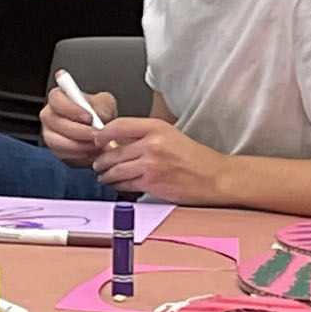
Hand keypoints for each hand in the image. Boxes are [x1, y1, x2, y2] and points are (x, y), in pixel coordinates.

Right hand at [40, 83, 117, 166]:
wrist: (101, 131)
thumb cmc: (99, 113)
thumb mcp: (106, 104)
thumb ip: (101, 107)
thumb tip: (98, 116)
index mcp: (58, 97)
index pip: (56, 99)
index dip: (71, 109)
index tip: (89, 117)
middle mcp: (49, 115)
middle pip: (55, 123)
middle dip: (77, 131)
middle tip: (95, 134)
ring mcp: (49, 134)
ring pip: (56, 142)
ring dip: (78, 145)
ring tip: (95, 144)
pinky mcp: (55, 150)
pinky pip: (62, 155)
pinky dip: (78, 155)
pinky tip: (90, 152)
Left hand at [88, 116, 225, 203]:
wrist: (214, 178)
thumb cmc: (195, 159)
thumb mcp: (170, 136)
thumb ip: (145, 136)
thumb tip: (118, 141)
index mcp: (156, 127)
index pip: (118, 126)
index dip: (102, 134)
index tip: (96, 139)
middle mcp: (152, 143)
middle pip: (113, 151)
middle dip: (101, 160)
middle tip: (97, 163)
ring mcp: (150, 164)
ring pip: (115, 169)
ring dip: (105, 175)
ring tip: (103, 176)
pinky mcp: (151, 183)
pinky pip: (124, 184)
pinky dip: (117, 186)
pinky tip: (116, 185)